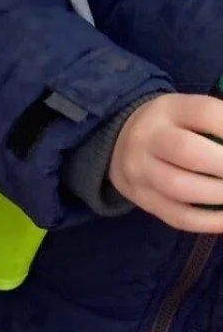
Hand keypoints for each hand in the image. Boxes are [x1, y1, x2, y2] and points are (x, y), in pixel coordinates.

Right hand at [109, 94, 222, 231]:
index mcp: (168, 109)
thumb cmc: (173, 127)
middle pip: (188, 152)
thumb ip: (222, 125)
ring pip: (180, 188)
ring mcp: (140, 170)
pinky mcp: (142, 199)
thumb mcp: (191, 113)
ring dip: (221, 196)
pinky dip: (210, 222)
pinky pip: (177, 216)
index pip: (206, 113)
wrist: (119, 143)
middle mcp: (148, 137)